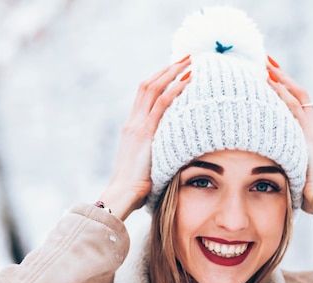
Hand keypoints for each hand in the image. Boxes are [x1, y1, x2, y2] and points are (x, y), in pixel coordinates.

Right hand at [100, 56, 190, 219]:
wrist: (123, 194)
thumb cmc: (137, 186)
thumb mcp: (148, 162)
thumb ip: (157, 151)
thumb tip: (174, 152)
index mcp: (132, 127)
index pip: (145, 94)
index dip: (160, 79)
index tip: (175, 69)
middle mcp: (133, 121)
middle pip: (148, 85)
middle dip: (167, 69)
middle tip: (185, 58)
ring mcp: (137, 125)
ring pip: (153, 89)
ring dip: (172, 73)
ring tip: (189, 62)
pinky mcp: (145, 133)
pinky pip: (161, 105)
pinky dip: (174, 90)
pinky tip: (187, 81)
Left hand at [267, 57, 312, 214]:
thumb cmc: (311, 196)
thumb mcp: (295, 175)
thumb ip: (285, 166)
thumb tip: (267, 172)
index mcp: (312, 138)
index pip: (297, 106)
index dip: (285, 91)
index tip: (270, 78)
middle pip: (298, 94)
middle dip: (282, 77)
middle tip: (266, 62)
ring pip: (296, 95)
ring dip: (280, 79)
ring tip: (265, 64)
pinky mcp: (309, 135)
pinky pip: (294, 107)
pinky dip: (281, 93)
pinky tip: (269, 82)